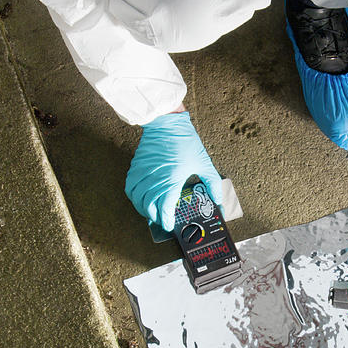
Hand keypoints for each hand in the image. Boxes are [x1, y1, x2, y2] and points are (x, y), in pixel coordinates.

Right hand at [125, 112, 221, 230]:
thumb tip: (217, 199)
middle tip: (162, 219)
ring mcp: (143, 173)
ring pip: (137, 200)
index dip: (166, 220)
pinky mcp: (136, 167)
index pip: (164, 209)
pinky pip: (129, 187)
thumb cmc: (185, 141)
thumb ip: (211, 182)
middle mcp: (155, 180)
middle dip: (155, 218)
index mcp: (171, 181)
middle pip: (148, 208)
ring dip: (143, 209)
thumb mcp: (203, 162)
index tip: (170, 225)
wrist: (166, 123)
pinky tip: (140, 198)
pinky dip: (133, 197)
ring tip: (151, 211)